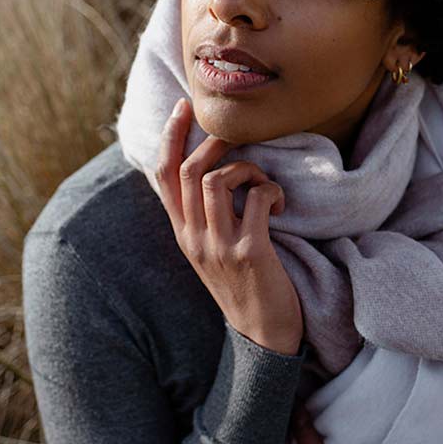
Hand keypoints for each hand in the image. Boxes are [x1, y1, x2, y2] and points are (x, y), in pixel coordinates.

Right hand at [155, 97, 304, 355]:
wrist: (262, 336)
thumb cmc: (244, 284)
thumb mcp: (211, 250)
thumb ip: (203, 215)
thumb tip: (208, 172)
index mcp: (182, 233)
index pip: (163, 174)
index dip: (170, 136)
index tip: (184, 107)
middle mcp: (193, 237)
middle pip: (189, 169)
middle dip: (216, 141)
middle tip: (241, 138)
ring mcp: (219, 246)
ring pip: (218, 179)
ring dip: (248, 169)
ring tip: (264, 185)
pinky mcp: (250, 252)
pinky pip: (257, 198)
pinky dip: (272, 191)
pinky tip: (279, 207)